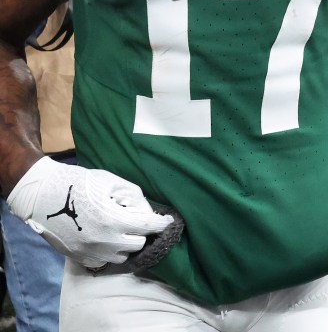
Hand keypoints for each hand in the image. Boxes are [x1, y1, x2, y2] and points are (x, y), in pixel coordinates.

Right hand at [6, 157, 173, 269]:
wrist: (42, 196)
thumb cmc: (79, 183)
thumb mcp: (111, 182)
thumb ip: (133, 197)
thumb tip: (146, 212)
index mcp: (113, 220)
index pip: (147, 227)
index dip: (162, 224)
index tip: (169, 221)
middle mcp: (104, 241)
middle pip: (138, 244)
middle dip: (142, 232)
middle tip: (137, 221)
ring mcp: (91, 253)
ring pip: (123, 255)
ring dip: (127, 244)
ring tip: (122, 230)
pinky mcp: (79, 258)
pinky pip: (104, 261)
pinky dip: (110, 252)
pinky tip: (107, 239)